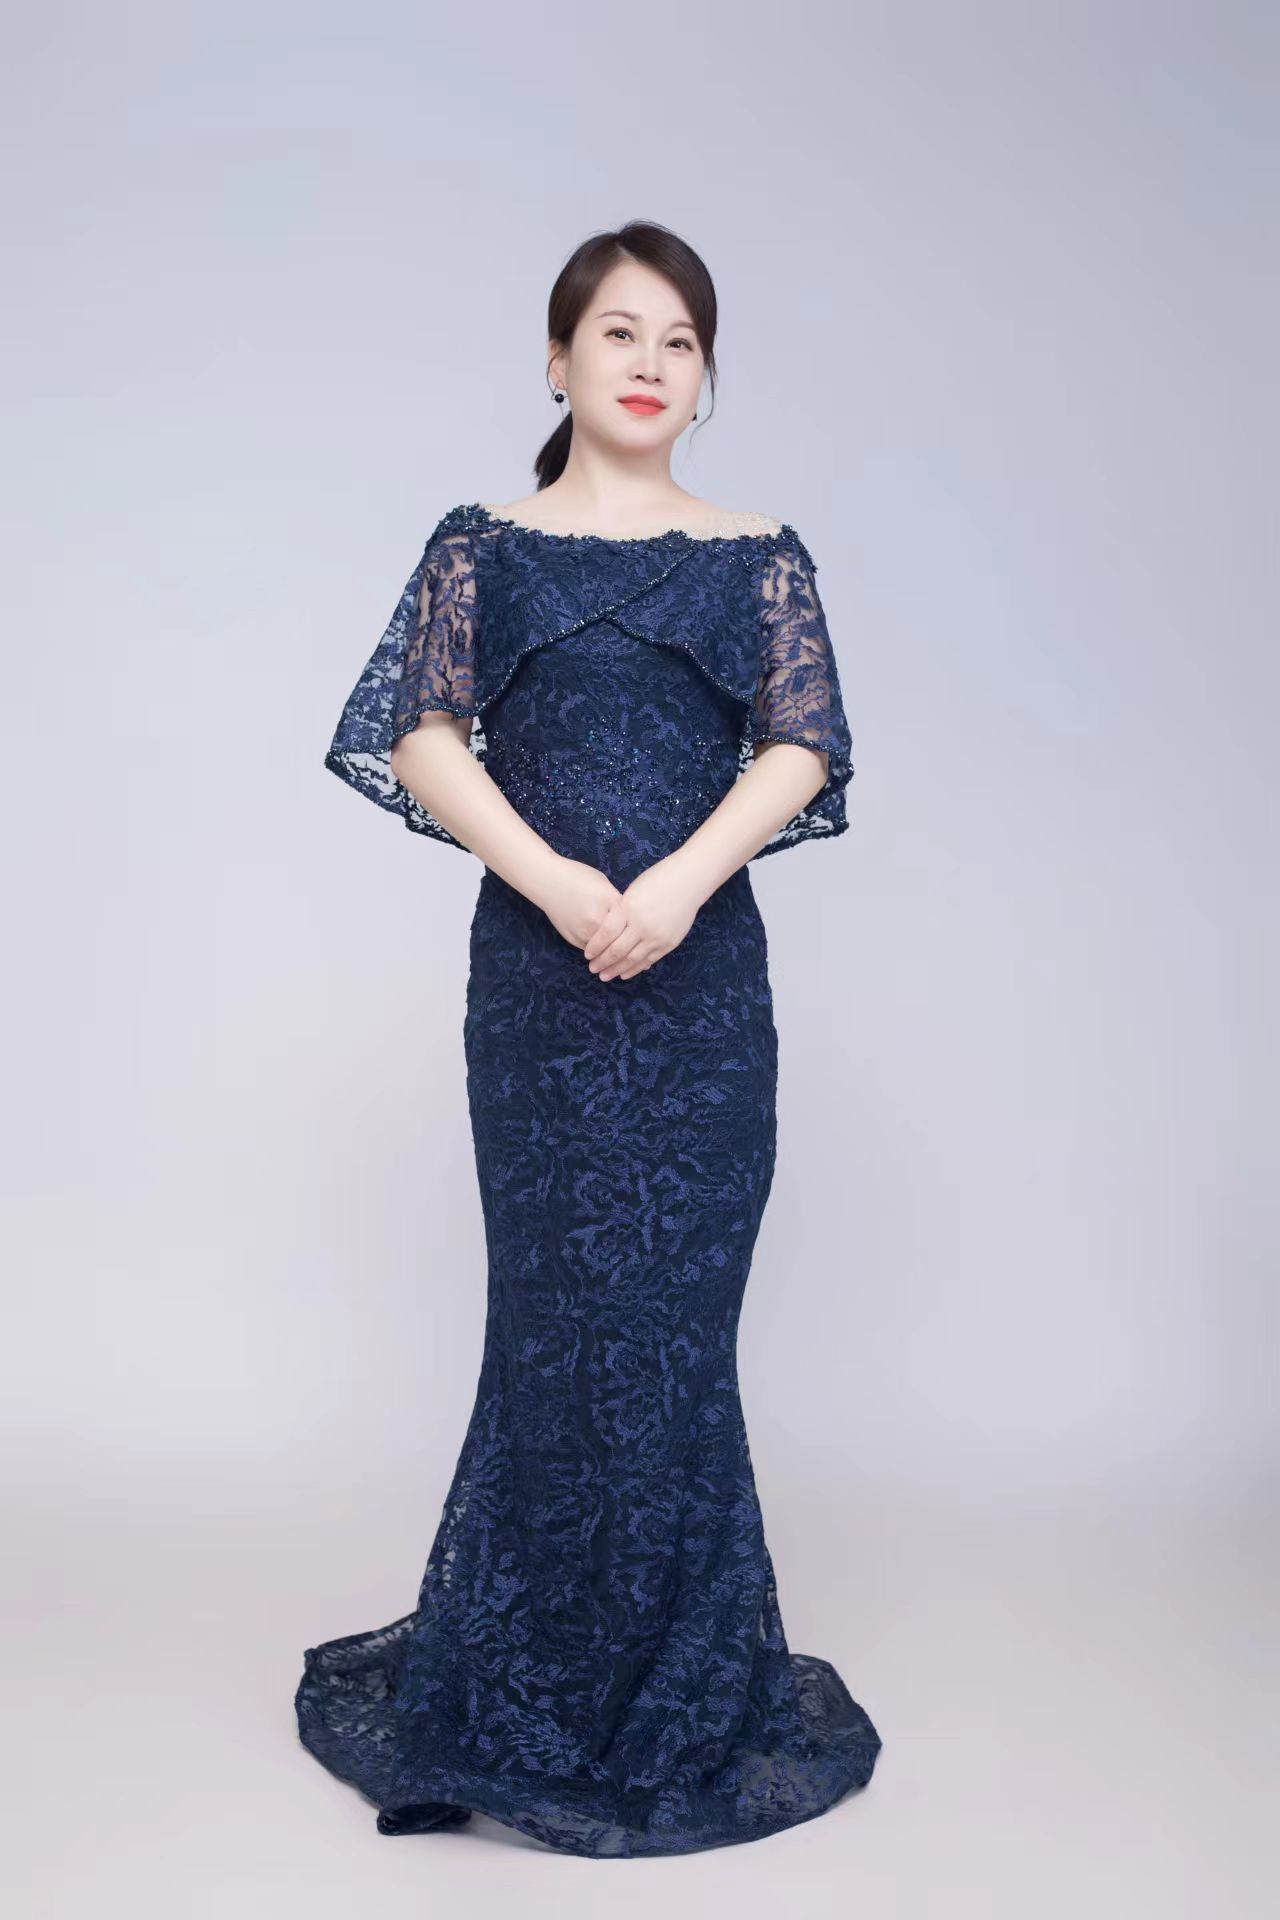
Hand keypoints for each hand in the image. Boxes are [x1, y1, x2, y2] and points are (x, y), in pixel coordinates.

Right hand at [533, 856, 624, 948]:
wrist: (548, 881)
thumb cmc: (577, 877)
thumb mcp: (603, 884)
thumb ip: (616, 902)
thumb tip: (627, 919)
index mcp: (608, 900)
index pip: (629, 921)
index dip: (633, 930)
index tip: (637, 935)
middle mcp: (597, 917)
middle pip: (618, 939)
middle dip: (625, 947)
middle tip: (633, 952)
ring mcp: (584, 930)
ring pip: (604, 948)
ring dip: (611, 953)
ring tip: (619, 955)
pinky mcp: (572, 938)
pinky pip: (590, 949)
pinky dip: (596, 951)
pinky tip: (600, 949)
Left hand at [582, 859, 704, 979]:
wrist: (688, 881)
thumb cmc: (657, 880)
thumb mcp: (632, 892)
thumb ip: (620, 912)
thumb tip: (607, 933)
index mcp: (629, 908)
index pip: (606, 934)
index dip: (595, 947)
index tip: (587, 954)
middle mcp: (642, 925)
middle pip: (617, 950)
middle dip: (602, 962)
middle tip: (593, 969)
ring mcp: (657, 936)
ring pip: (632, 959)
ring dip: (617, 970)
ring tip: (605, 976)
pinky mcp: (669, 943)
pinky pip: (649, 960)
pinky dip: (636, 968)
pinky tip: (625, 973)